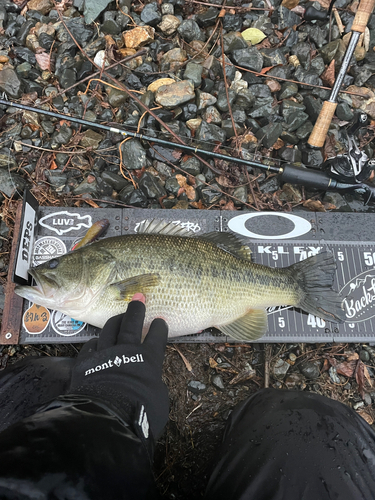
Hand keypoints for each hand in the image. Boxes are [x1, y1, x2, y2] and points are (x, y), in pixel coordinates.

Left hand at [69, 294, 168, 439]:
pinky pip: (90, 345)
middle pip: (132, 323)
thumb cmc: (141, 413)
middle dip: (136, 310)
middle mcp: (126, 350)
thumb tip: (149, 383)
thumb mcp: (159, 400)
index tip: (159, 321)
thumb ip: (154, 385)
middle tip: (138, 299)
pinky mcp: (85, 362)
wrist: (106, 418)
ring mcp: (104, 353)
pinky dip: (95, 343)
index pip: (156, 336)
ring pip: (110, 329)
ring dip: (116, 320)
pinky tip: (96, 342)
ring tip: (119, 317)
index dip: (159, 327)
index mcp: (148, 359)